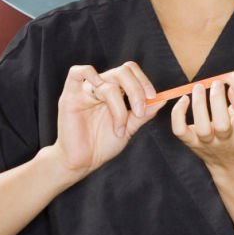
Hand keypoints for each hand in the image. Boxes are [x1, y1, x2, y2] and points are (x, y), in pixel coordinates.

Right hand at [53, 61, 161, 175]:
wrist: (83, 163)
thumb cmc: (103, 145)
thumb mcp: (129, 128)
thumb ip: (144, 113)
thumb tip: (163, 99)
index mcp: (115, 91)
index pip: (131, 72)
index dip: (144, 81)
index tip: (153, 97)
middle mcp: (101, 87)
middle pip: (122, 71)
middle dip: (136, 90)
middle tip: (139, 112)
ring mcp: (85, 90)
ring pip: (108, 82)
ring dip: (119, 107)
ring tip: (120, 129)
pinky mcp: (69, 96)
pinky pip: (76, 72)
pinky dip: (89, 74)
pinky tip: (98, 93)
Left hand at [170, 71, 233, 171]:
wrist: (233, 166)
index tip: (233, 76)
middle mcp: (228, 141)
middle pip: (222, 123)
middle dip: (218, 98)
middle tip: (216, 82)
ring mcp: (208, 144)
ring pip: (202, 128)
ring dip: (199, 104)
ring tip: (199, 87)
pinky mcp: (192, 144)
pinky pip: (180, 131)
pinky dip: (178, 114)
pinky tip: (183, 100)